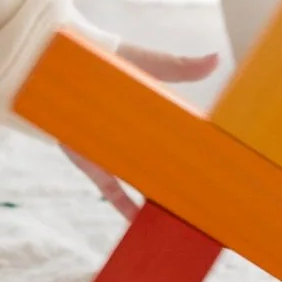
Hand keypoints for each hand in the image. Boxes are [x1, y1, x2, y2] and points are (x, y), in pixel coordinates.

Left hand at [61, 42, 220, 219]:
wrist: (60, 69)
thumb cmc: (106, 62)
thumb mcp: (147, 65)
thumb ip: (179, 66)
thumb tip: (216, 58)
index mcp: (154, 117)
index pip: (182, 141)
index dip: (200, 157)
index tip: (221, 174)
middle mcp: (138, 139)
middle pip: (165, 168)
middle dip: (184, 186)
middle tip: (207, 207)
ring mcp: (117, 153)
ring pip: (142, 184)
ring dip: (158, 202)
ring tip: (179, 224)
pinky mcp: (95, 163)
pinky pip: (112, 190)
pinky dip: (123, 206)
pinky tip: (138, 221)